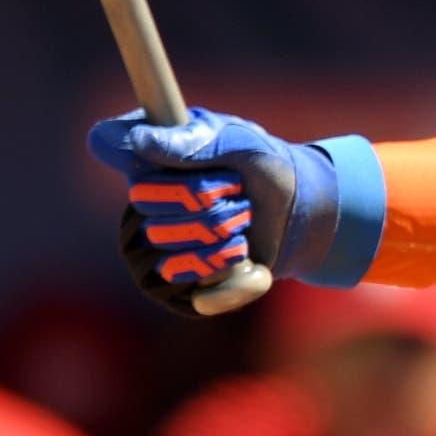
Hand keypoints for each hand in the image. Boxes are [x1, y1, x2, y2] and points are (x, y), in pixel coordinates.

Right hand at [86, 106, 363, 317]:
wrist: (296, 205)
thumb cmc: (260, 164)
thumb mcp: (238, 141)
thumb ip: (192, 140)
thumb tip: (139, 139)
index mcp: (145, 172)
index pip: (142, 191)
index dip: (193, 188)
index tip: (229, 176)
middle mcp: (143, 213)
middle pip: (161, 228)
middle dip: (218, 211)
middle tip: (240, 195)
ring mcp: (162, 252)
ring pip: (182, 260)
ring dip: (230, 238)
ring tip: (243, 220)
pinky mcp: (188, 287)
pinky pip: (201, 296)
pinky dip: (238, 278)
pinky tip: (250, 259)